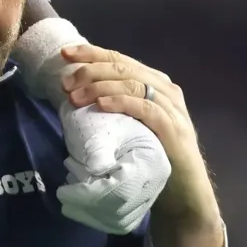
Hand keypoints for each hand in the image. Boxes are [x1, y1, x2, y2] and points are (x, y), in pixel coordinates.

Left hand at [61, 44, 224, 246]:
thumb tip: (72, 94)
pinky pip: (146, 108)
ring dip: (99, 86)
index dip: (91, 53)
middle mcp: (166, 90)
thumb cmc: (150, 157)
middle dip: (90, 69)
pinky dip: (121, 102)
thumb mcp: (128, 125)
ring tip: (74, 96)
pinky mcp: (174, 129)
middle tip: (65, 82)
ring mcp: (173, 109)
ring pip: (133, 83)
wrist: (182, 193)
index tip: (64, 53)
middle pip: (124, 66)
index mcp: (154, 84)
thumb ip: (113, 106)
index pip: (120, 59)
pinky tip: (101, 105)